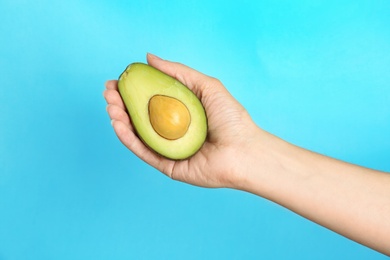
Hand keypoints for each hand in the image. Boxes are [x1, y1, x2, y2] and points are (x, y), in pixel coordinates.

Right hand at [104, 54, 258, 187]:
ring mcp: (169, 150)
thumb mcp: (205, 86)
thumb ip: (178, 72)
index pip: (150, 101)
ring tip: (110, 105)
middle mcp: (172, 132)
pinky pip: (144, 152)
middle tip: (108, 92)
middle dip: (121, 104)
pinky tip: (118, 123)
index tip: (117, 80)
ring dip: (120, 120)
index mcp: (180, 114)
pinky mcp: (168, 167)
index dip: (132, 91)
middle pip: (140, 118)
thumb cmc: (231, 118)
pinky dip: (129, 139)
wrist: (244, 150)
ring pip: (138, 135)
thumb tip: (148, 57)